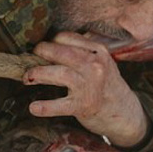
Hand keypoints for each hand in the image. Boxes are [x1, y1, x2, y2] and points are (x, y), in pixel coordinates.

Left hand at [24, 32, 149, 148]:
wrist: (125, 113)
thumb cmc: (108, 85)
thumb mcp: (103, 62)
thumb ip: (84, 51)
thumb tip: (53, 43)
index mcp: (99, 51)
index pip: (68, 38)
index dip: (51, 41)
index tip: (43, 48)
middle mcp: (95, 66)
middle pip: (61, 53)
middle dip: (41, 53)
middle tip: (30, 58)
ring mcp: (90, 86)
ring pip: (59, 73)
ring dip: (38, 73)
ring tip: (27, 77)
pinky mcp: (84, 106)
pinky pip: (60, 105)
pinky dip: (45, 106)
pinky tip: (33, 107)